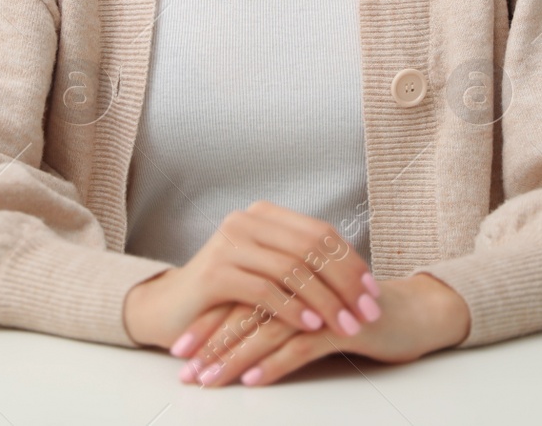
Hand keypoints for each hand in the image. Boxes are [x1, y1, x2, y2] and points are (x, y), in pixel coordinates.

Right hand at [122, 200, 380, 350]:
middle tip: (366, 312)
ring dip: (324, 301)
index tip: (371, 291)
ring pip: (291, 270)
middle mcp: (245, 221)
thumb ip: (300, 264)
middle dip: (344, 283)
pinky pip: (265, 291)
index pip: (320, 232)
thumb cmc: (226, 294)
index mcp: (263, 215)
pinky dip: (292, 309)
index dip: (350, 261)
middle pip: (311, 248)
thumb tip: (356, 278)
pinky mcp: (215, 274)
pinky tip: (311, 326)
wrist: (170, 310)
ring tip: (345, 325)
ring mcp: (228, 244)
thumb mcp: (266, 271)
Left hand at [175, 273, 470, 386]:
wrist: (411, 314)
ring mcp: (323, 300)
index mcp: (289, 270)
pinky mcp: (344, 323)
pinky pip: (303, 344)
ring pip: (268, 328)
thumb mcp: (310, 307)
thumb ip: (277, 307)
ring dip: (235, 356)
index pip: (238, 293)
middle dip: (211, 341)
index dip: (207, 320)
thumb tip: (231, 326)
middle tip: (184, 368)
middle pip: (246, 309)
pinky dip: (275, 363)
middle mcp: (302, 279)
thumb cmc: (356, 312)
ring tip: (210, 378)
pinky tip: (254, 379)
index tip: (179, 348)